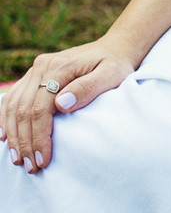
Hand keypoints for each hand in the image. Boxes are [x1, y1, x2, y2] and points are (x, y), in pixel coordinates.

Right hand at [1, 35, 136, 173]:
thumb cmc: (116, 64)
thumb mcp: (112, 74)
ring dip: (14, 135)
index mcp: (60, 66)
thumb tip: (61, 105)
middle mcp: (42, 66)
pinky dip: (6, 119)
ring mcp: (36, 70)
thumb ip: (88, 88)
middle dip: (25, 142)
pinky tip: (7, 137)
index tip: (43, 159)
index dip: (39, 136)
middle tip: (30, 166)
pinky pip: (13, 98)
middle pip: (24, 110)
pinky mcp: (34, 75)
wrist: (114, 48)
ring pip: (14, 106)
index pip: (41, 108)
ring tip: (18, 159)